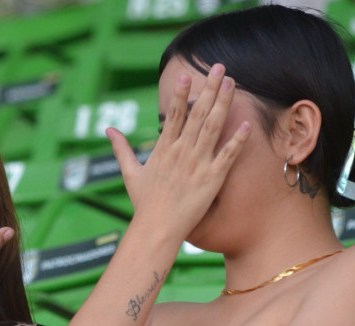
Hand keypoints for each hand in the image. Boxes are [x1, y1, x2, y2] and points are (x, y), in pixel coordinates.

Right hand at [107, 63, 250, 242]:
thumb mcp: (129, 173)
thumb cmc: (143, 204)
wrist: (157, 229)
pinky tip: (246, 123)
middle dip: (209, 88)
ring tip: (232, 83)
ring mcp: (198, 164)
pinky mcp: (212, 179)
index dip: (180, 93)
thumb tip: (108, 129)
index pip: (173, 114)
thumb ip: (121, 148)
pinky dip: (237, 139)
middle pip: (198, 113)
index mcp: (164, 149)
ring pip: (214, 127)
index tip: (186, 75)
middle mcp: (181, 152)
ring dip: (224, 103)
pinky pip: (227, 155)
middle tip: (218, 67)